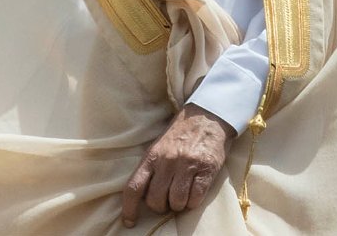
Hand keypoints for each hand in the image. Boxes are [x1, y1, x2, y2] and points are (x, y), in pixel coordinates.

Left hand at [121, 104, 233, 227]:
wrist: (208, 115)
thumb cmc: (181, 133)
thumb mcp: (159, 146)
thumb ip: (151, 168)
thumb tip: (142, 196)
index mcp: (152, 156)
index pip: (134, 187)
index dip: (129, 209)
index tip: (129, 221)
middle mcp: (168, 161)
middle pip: (156, 200)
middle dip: (161, 207)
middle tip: (167, 200)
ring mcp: (187, 165)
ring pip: (176, 202)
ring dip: (179, 205)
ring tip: (182, 195)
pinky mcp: (206, 169)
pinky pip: (195, 198)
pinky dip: (194, 202)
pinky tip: (194, 192)